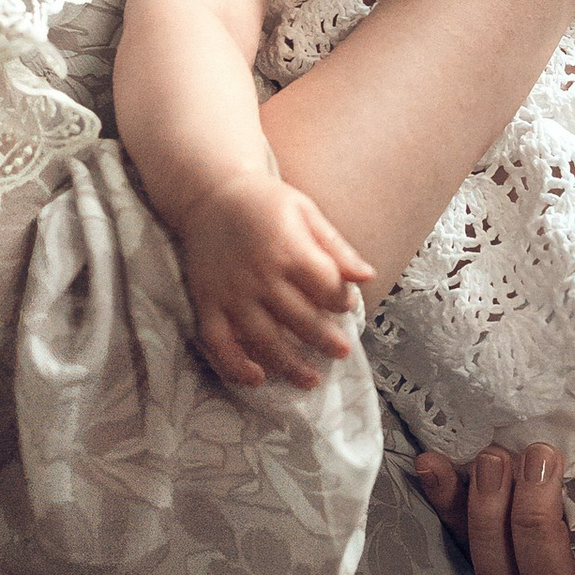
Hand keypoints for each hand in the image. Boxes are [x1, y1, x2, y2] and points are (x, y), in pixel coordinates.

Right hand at [178, 171, 372, 390]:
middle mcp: (259, 275)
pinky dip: (234, 364)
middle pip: (299, 318)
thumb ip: (336, 246)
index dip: (341, 300)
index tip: (347, 305)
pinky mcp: (207, 302)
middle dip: (324, 339)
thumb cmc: (264, 203)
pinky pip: (218, 341)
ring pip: (262, 337)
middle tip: (342, 352)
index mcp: (288, 248)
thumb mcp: (305, 211)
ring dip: (288, 364)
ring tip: (310, 380)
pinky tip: (256, 378)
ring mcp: (231, 292)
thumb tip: (367, 276)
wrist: (209, 194)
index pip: (324, 286)